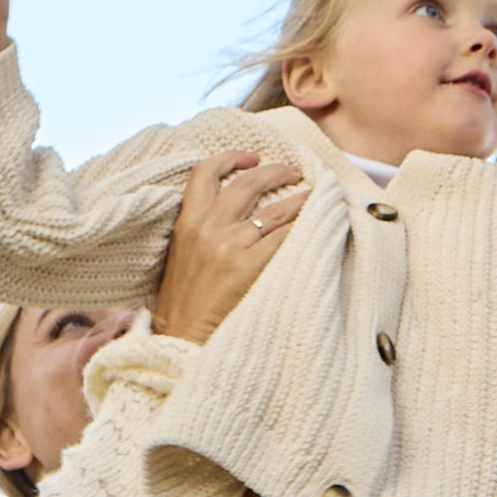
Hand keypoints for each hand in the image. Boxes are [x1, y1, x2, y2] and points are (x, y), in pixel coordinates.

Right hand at [149, 152, 303, 343]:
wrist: (182, 339)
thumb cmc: (183, 301)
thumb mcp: (182, 254)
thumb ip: (202, 229)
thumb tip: (236, 212)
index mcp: (187, 222)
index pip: (204, 174)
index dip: (229, 158)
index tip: (250, 156)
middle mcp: (209, 227)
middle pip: (246, 183)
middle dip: (274, 171)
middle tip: (293, 170)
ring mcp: (231, 246)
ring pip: (274, 209)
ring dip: (299, 198)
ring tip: (313, 195)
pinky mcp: (249, 266)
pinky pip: (285, 236)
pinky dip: (302, 226)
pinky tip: (314, 225)